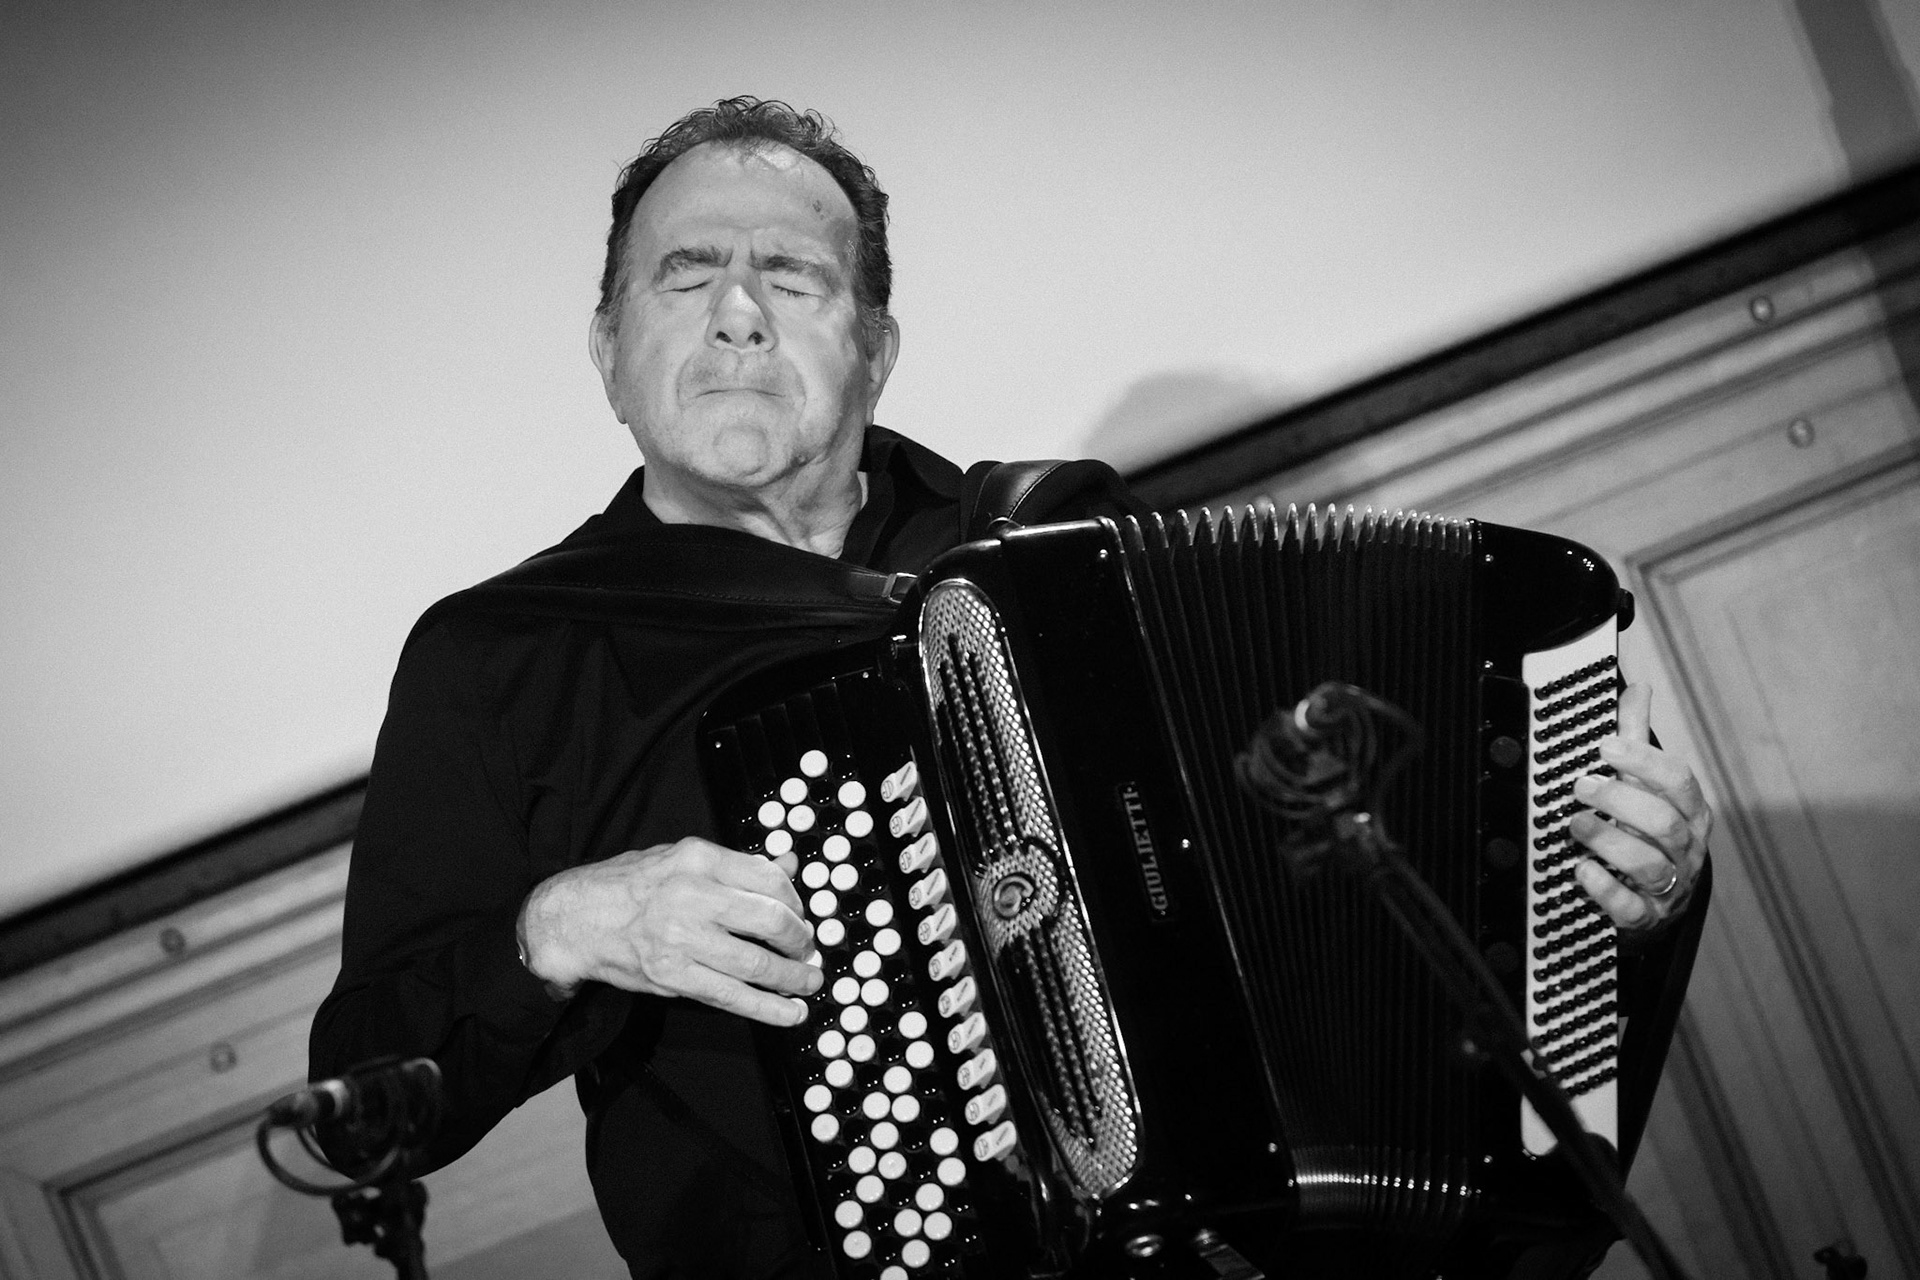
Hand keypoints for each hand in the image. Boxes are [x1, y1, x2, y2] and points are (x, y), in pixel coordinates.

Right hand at [518, 838, 821, 1025]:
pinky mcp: (673, 977)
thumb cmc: (629, 885)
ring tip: (808, 982)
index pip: (768, 877)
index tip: (802, 914)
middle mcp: (691, 896)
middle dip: (802, 941)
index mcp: (697, 859)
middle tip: (809, 950)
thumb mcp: (680, 858)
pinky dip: (769, 1009)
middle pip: (771, 921)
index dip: (796, 900)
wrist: (572, 919)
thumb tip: (789, 864)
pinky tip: (791, 1014)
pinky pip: (732, 997)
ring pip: (757, 964)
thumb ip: (735, 864)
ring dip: (794, 978)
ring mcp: (682, 939)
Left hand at [1571, 682, 1711, 931]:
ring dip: (1608, 841)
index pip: (1680, 782)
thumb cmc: (1647, 831)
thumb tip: (1639, 688)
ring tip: (1574, 824)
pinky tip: (1581, 869)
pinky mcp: (1645, 918)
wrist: (1656, 902)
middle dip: (1621, 801)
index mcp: (1690, 813)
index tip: (1606, 747)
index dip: (1644, 762)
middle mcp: (1686, 850)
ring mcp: (1669, 886)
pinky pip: (1630, 907)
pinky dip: (1605, 889)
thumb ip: (1637, 739)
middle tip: (1580, 787)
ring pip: (1649, 865)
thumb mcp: (1646, 785)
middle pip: (1665, 824)